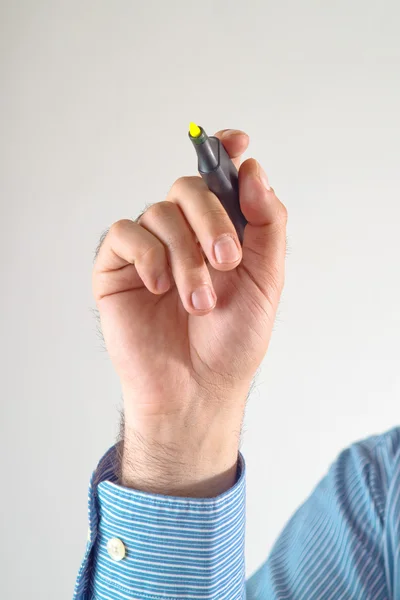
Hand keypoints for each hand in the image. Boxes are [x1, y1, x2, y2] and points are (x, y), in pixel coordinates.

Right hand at [93, 129, 286, 495]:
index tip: (238, 143)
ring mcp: (149, 249)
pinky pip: (126, 234)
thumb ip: (267, 223)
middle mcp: (183, 234)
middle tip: (226, 260)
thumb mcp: (267, 279)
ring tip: (199, 301)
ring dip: (186, 257)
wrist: (198, 388)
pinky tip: (162, 289)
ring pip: (160, 213)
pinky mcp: (117, 267)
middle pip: (189, 188)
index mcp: (219, 233)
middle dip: (212, 219)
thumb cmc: (232, 340)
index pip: (217, 180)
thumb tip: (253, 170)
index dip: (224, 153)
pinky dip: (150, 257)